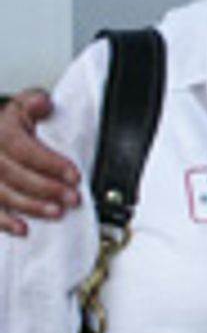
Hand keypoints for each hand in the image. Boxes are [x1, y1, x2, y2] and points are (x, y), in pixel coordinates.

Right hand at [0, 90, 80, 235]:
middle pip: (13, 174)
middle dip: (46, 188)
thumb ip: (34, 103)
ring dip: (30, 206)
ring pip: (1, 194)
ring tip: (56, 213)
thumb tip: (42, 102)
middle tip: (72, 198)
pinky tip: (23, 230)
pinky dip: (4, 222)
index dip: (50, 164)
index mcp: (0, 131)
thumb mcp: (23, 107)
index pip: (23, 149)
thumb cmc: (10, 127)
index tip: (74, 176)